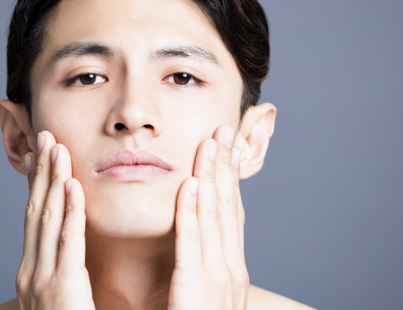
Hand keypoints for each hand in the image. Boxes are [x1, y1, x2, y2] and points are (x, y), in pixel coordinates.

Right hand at [15, 131, 95, 309]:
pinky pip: (67, 242)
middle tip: (46, 136)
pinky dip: (68, 211)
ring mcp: (41, 279)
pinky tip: (71, 186)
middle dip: (41, 171)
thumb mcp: (60, 293)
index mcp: (33, 270)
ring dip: (52, 180)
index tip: (45, 153)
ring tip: (57, 148)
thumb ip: (63, 265)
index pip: (35, 216)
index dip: (39, 182)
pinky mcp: (61, 289)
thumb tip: (71, 237)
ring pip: (46, 218)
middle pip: (35, 209)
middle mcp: (30, 269)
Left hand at [168, 125, 248, 308]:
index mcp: (230, 267)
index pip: (230, 212)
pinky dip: (193, 213)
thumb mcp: (206, 292)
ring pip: (215, 217)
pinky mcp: (197, 289)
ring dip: (213, 177)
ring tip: (210, 143)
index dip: (229, 177)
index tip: (225, 147)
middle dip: (226, 166)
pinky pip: (193, 244)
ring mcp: (218, 278)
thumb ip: (202, 264)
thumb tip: (195, 235)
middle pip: (228, 206)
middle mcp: (230, 267)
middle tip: (224, 129)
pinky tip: (191, 186)